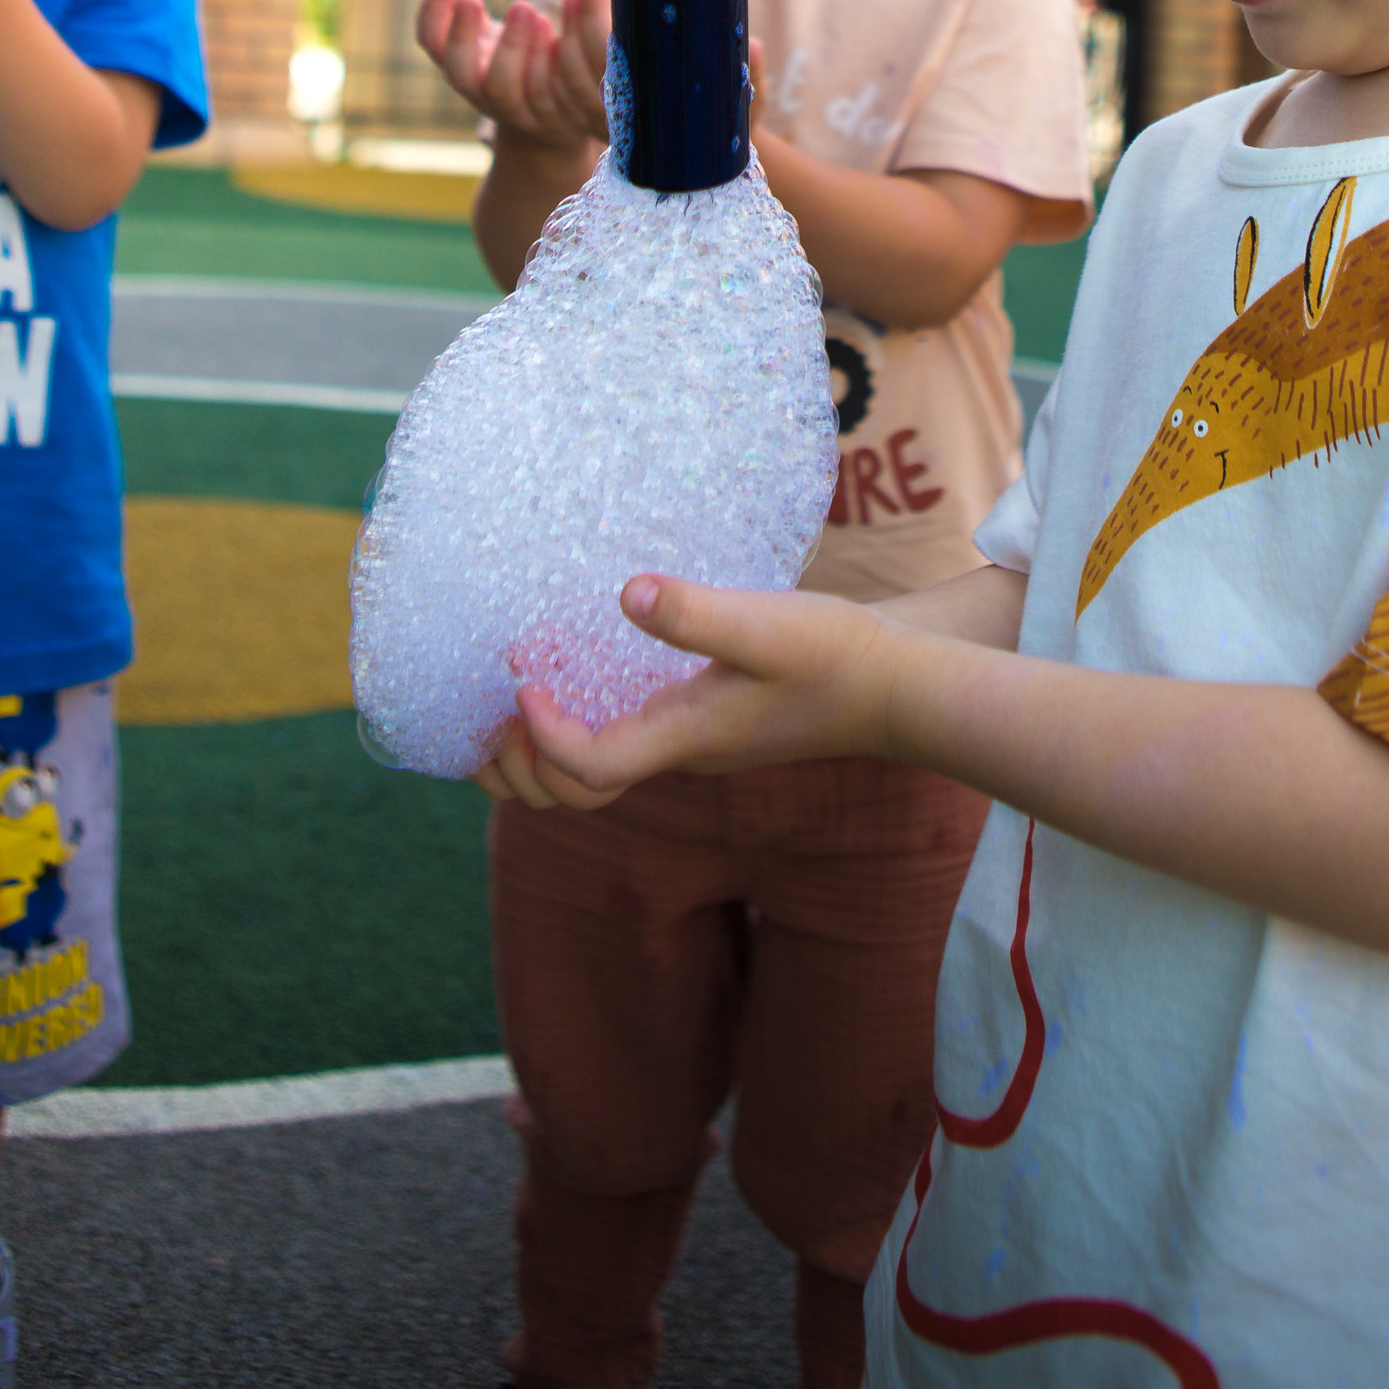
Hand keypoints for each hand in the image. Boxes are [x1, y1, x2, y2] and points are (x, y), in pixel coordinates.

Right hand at [417, 0, 608, 145]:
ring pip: (501, 86)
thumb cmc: (512, 61)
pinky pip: (543, 92)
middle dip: (462, 32)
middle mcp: (476, 89)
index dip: (433, 9)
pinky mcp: (544, 116)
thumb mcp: (487, 30)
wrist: (548, 119)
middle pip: (458, 70)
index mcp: (457, 62)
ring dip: (511, 45)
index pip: (430, 39)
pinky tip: (556, 29)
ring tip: (526, 6)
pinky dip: (548, 60)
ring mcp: (508, 108)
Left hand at [476, 575, 902, 808]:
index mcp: (683, 738)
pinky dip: (570, 730)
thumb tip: (625, 592)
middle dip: (518, 767)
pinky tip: (568, 676)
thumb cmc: (836, 656)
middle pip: (572, 796)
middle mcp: (675, 752)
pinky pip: (614, 744)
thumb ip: (696, 613)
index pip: (588, 768)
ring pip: (589, 780)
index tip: (525, 680)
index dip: (543, 735)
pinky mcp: (696, 722)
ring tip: (508, 700)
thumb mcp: (766, 624)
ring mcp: (685, 742)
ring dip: (536, 757)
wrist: (894, 686)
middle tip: (494, 707)